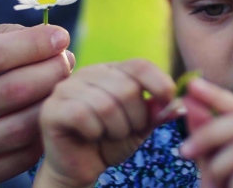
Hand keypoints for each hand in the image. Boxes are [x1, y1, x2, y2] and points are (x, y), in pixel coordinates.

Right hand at [0, 23, 73, 186]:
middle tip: (66, 60)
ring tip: (61, 85)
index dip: (34, 44)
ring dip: (53, 102)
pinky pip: (24, 156)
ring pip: (24, 127)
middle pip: (14, 90)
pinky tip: (47, 114)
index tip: (60, 36)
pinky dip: (43, 132)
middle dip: (53, 70)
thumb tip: (48, 38)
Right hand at [34, 59, 177, 187]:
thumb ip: (157, 112)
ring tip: (109, 135)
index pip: (140, 65)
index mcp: (112, 70)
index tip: (169, 102)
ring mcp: (67, 88)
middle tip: (126, 130)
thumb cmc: (110, 142)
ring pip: (106, 104)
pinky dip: (94, 131)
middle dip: (135, 117)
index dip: (160, 83)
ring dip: (116, 128)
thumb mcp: (141, 126)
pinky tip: (91, 136)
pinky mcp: (52, 109)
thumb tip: (180, 105)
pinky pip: (82, 115)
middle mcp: (88, 73)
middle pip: (127, 87)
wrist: (81, 167)